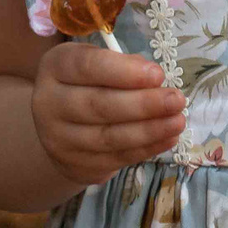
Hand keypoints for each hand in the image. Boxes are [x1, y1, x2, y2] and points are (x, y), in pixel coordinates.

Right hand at [31, 42, 184, 184]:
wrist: (60, 126)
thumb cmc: (87, 82)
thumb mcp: (96, 62)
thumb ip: (120, 65)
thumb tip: (153, 79)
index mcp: (55, 67)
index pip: (87, 67)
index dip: (124, 72)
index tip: (158, 74)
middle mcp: (49, 103)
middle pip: (99, 105)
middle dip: (143, 104)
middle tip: (177, 100)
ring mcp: (58, 139)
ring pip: (109, 137)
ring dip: (150, 130)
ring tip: (178, 121)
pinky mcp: (74, 165)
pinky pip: (115, 157)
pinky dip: (146, 149)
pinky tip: (168, 138)